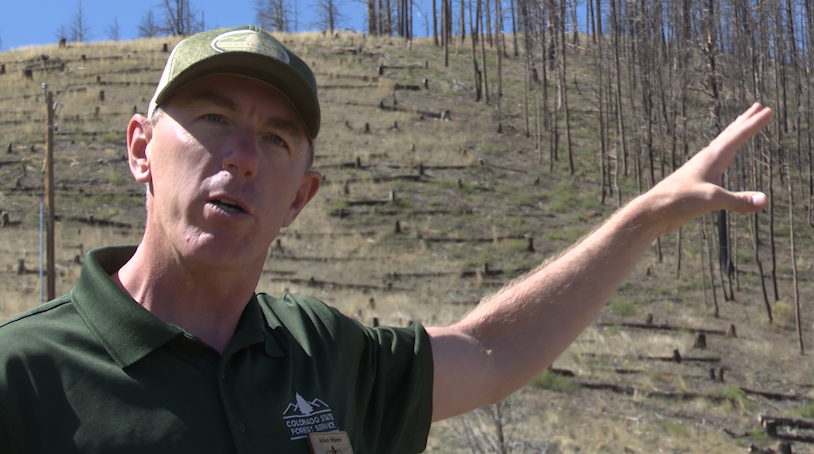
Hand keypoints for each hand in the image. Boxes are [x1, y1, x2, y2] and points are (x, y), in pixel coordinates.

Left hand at [642, 103, 772, 232]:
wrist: (654, 210)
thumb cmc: (678, 201)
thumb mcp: (711, 200)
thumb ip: (738, 200)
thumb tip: (764, 200)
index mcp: (712, 158)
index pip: (738, 136)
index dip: (755, 124)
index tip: (768, 110)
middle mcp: (706, 159)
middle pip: (729, 134)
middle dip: (745, 120)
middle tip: (759, 106)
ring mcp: (701, 169)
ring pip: (721, 145)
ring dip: (734, 133)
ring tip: (741, 123)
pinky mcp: (697, 180)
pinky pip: (716, 160)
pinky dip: (725, 152)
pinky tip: (723, 159)